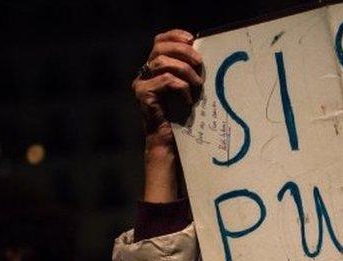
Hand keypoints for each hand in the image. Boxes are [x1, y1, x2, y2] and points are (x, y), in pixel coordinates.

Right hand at [134, 29, 203, 146]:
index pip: (159, 41)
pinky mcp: (143, 94)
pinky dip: (181, 87)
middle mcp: (144, 73)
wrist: (169, 142)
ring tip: (197, 83)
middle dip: (182, 50)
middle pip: (159, 47)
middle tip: (199, 61)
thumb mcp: (187, 87)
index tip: (192, 38)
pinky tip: (188, 99)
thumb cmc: (181, 116)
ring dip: (184, 70)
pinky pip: (165, 80)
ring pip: (161, 62)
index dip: (174, 35)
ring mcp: (141, 83)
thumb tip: (201, 54)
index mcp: (154, 67)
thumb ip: (188, 69)